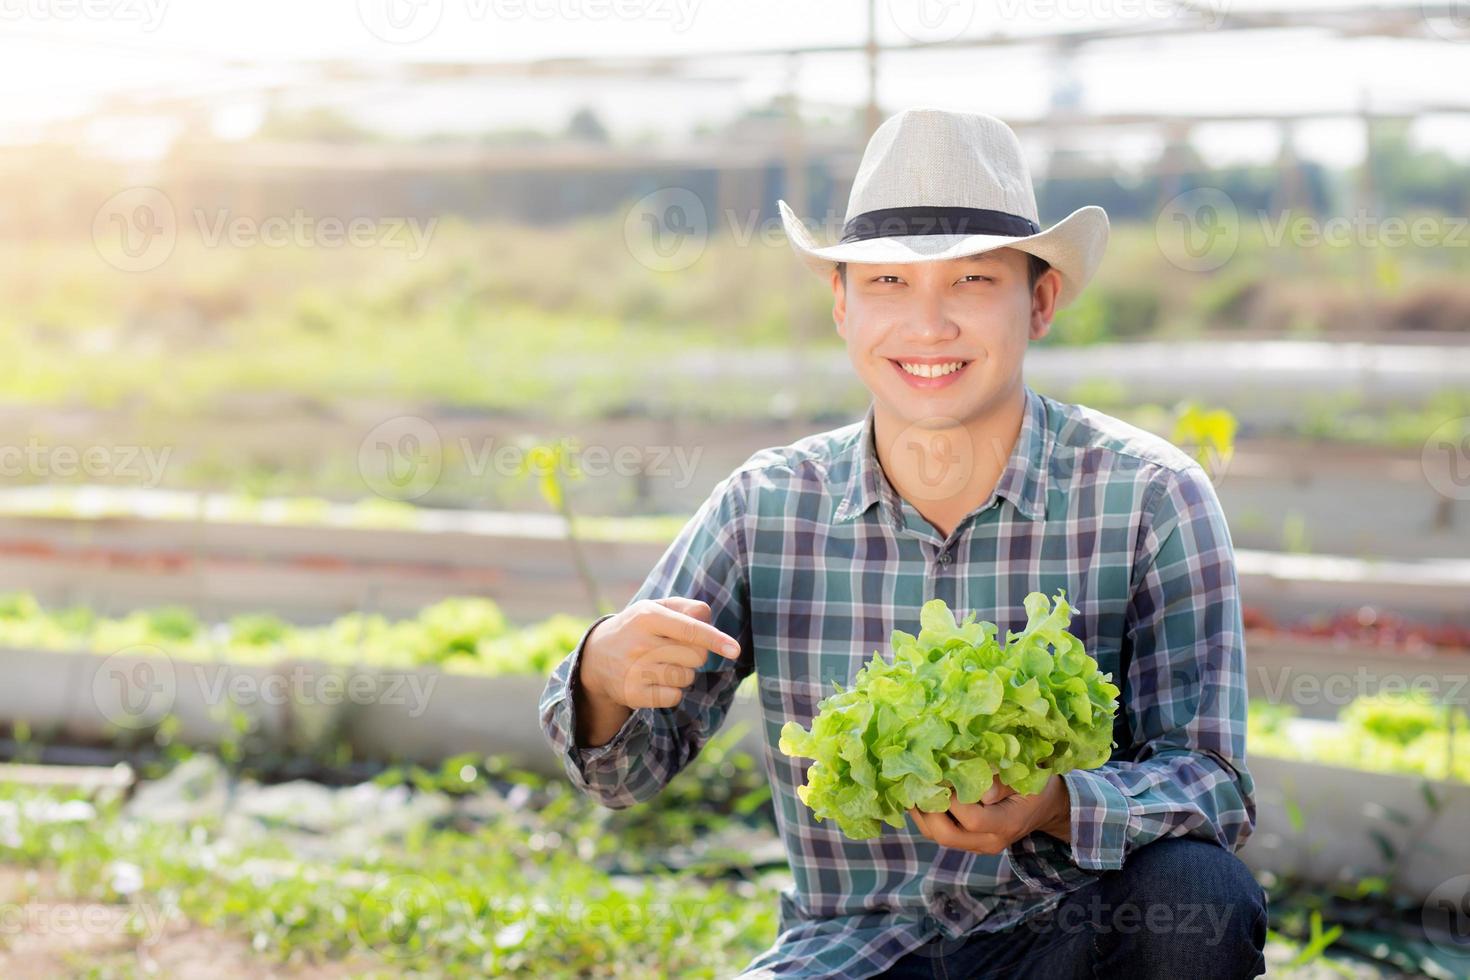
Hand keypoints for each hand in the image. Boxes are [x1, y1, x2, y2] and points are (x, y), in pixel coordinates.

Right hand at [578, 597, 741, 709]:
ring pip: (687, 677)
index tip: (735, 650)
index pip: (690, 629)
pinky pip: (674, 696)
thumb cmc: (639, 628)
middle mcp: (640, 643)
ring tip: (662, 664)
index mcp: (648, 616)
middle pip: (696, 656)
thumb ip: (686, 608)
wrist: (596, 657)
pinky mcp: (634, 694)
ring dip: (683, 673)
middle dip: (696, 654)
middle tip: (676, 649)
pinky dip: (672, 691)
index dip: (715, 639)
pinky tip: (655, 681)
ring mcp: (635, 671)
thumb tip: (709, 619)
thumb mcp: (656, 608)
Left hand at [908, 775, 1070, 854]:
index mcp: (1007, 824)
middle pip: (946, 835)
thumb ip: (1002, 783)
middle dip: (928, 809)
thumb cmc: (1037, 786)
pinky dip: (926, 815)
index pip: (972, 819)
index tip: (943, 775)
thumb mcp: (1027, 778)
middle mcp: (990, 842)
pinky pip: (939, 834)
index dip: (953, 799)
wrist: (1046, 808)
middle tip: (918, 782)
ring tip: (913, 786)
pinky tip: (921, 794)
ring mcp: (977, 845)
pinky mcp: (968, 842)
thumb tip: (978, 787)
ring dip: (921, 813)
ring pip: (937, 837)